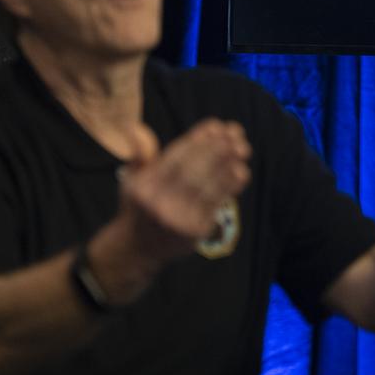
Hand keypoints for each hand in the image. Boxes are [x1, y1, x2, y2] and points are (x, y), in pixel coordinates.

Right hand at [115, 118, 251, 266]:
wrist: (138, 249)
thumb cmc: (140, 206)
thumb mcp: (131, 181)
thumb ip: (139, 155)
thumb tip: (136, 127)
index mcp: (143, 187)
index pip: (174, 158)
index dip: (197, 139)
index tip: (215, 125)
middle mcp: (159, 203)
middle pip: (193, 170)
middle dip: (217, 148)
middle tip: (235, 132)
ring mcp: (178, 219)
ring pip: (207, 186)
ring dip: (228, 164)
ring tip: (243, 148)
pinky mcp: (195, 231)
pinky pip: (216, 203)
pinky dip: (231, 185)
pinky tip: (241, 171)